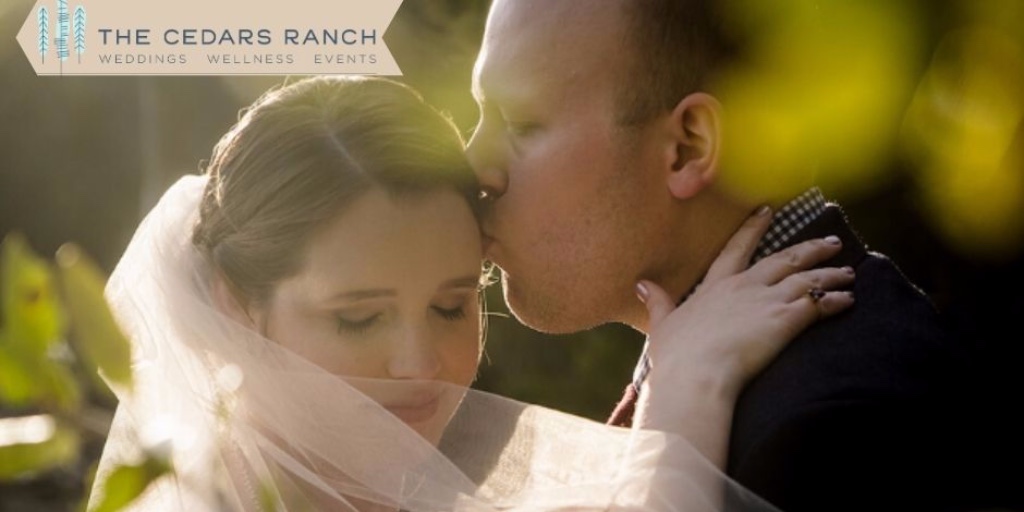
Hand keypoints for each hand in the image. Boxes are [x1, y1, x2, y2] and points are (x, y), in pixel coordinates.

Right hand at [639, 207, 854, 402]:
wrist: (697, 373)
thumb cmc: (677, 355)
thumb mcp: (662, 325)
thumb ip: (657, 302)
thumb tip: (641, 284)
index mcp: (716, 287)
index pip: (736, 249)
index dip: (753, 229)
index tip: (768, 211)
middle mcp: (745, 287)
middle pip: (784, 259)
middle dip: (809, 249)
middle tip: (830, 241)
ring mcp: (767, 301)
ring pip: (806, 278)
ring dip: (829, 274)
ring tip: (847, 272)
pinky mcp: (785, 320)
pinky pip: (818, 304)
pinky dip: (835, 300)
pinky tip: (848, 299)